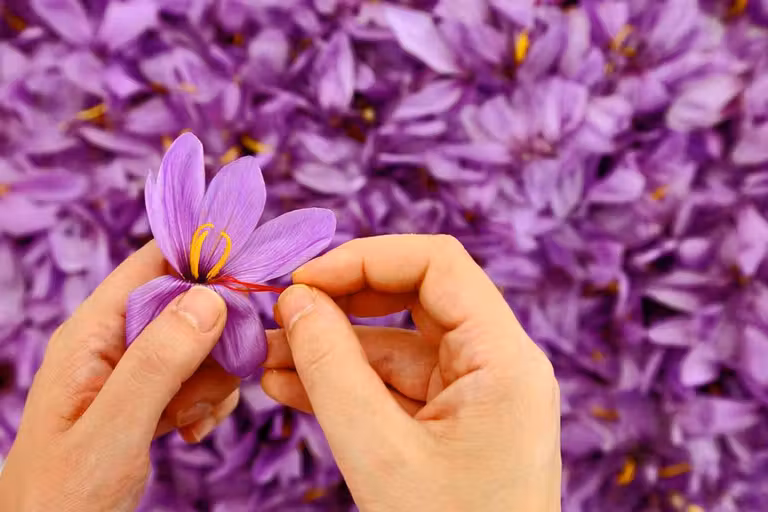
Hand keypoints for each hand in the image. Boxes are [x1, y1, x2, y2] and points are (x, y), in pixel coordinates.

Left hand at [0, 243, 239, 511]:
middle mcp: (113, 343)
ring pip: (201, 345)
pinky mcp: (148, 399)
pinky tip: (193, 432)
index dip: (204, 260)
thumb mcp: (113, 429)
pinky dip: (207, 402)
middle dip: (217, 338)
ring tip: (193, 418)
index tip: (252, 276)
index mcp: (91, 333)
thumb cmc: (62, 497)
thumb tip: (210, 298)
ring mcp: (131, 372)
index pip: (152, 265)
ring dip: (214, 379)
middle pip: (188, 305)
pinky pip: (196, 380)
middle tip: (222, 377)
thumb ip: (158, 363)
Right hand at [263, 235, 561, 511]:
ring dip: (333, 347)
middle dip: (341, 302)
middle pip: (415, 298)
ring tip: (266, 357)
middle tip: (277, 314)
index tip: (302, 281)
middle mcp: (499, 365)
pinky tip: (290, 385)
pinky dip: (347, 383)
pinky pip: (396, 386)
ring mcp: (477, 394)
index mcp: (505, 360)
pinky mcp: (454, 422)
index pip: (437, 264)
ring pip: (397, 345)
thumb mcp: (378, 452)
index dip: (364, 258)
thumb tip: (294, 300)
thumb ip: (331, 367)